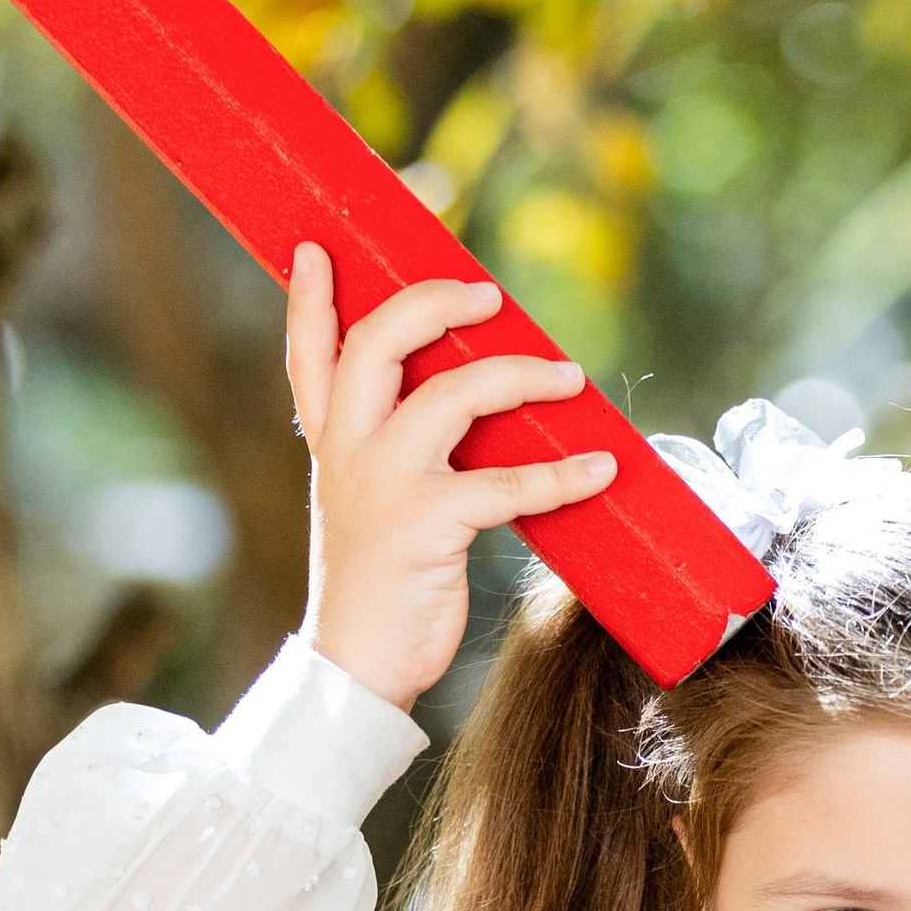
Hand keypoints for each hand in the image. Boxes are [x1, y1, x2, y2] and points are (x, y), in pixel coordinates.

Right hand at [284, 244, 616, 709]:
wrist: (354, 665)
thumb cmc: (376, 585)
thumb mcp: (365, 506)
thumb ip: (391, 453)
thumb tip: (466, 406)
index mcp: (330, 442)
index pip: (310, 352)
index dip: (313, 295)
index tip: (320, 244)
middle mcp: (348, 450)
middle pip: (378, 343)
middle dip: (432, 303)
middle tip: (486, 294)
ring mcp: (383, 483)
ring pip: (451, 396)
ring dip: (519, 376)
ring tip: (568, 376)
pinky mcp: (425, 525)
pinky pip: (505, 485)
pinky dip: (561, 476)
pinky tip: (600, 469)